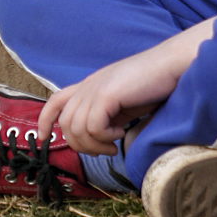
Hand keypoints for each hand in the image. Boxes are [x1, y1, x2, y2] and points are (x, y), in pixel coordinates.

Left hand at [38, 16, 216, 154]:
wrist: (172, 66)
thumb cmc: (155, 85)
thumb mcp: (125, 104)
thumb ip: (108, 117)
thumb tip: (100, 141)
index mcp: (90, 86)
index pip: (56, 101)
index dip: (44, 120)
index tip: (44, 138)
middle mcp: (88, 86)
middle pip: (66, 124)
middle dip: (81, 145)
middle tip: (106, 150)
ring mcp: (96, 89)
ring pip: (77, 129)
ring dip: (95, 144)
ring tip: (116, 143)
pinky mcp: (106, 94)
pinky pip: (93, 126)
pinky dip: (106, 137)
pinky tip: (122, 132)